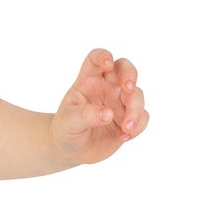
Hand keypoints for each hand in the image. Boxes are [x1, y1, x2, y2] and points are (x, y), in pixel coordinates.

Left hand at [50, 49, 148, 164]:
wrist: (71, 150)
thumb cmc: (65, 129)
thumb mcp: (67, 122)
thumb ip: (84, 116)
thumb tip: (108, 114)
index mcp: (88, 80)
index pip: (96, 59)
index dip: (103, 56)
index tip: (106, 64)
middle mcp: (107, 86)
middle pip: (125, 68)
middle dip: (130, 75)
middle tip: (128, 89)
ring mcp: (120, 101)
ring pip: (137, 95)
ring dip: (135, 109)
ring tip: (126, 128)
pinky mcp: (129, 118)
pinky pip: (142, 117)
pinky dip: (137, 125)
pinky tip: (124, 136)